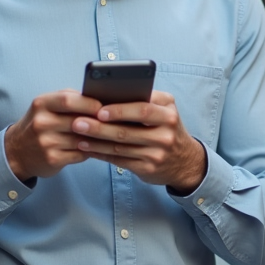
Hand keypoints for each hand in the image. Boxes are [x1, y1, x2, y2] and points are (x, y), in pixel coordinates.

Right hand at [4, 90, 102, 181]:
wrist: (16, 152)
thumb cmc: (39, 124)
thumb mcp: (47, 106)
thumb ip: (70, 99)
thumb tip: (100, 97)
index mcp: (42, 104)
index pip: (69, 99)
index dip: (90, 103)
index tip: (104, 107)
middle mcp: (41, 122)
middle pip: (78, 120)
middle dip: (98, 122)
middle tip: (113, 122)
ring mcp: (46, 142)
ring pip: (82, 139)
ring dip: (98, 138)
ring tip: (109, 135)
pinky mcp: (52, 159)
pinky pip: (80, 154)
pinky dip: (91, 151)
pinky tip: (95, 147)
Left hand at [70, 90, 206, 193]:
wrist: (186, 161)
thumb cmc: (167, 128)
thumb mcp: (165, 110)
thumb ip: (144, 101)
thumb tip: (108, 95)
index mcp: (168, 112)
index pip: (143, 109)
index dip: (119, 110)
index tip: (98, 109)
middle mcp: (166, 133)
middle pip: (127, 130)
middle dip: (99, 127)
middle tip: (78, 122)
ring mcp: (157, 153)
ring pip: (120, 147)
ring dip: (96, 141)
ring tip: (77, 135)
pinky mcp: (148, 169)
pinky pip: (119, 160)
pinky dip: (101, 154)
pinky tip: (88, 148)